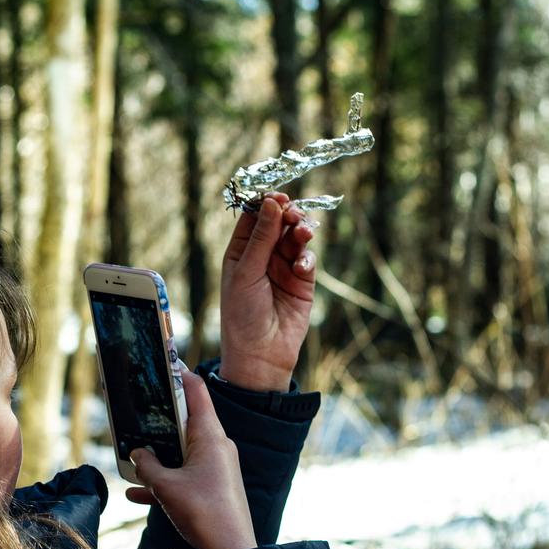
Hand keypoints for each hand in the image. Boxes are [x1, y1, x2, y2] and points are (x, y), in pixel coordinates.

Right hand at [125, 368, 255, 548]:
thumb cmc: (204, 513)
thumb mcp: (166, 487)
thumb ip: (147, 466)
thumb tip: (138, 454)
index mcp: (210, 436)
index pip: (195, 392)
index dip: (178, 375)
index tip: (162, 362)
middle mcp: (217, 447)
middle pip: (184, 421)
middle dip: (158, 420)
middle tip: (135, 412)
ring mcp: (217, 467)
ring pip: (182, 450)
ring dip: (158, 455)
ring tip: (132, 457)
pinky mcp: (214, 487)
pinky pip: (185, 475)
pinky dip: (164, 480)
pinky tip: (138, 494)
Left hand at [220, 192, 316, 391]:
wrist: (260, 353)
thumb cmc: (242, 315)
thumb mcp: (246, 272)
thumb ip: (261, 237)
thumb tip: (271, 202)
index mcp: (240, 251)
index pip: (254, 218)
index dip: (265, 203)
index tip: (276, 195)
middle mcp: (262, 256)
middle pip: (278, 222)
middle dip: (287, 214)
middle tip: (292, 212)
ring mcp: (283, 267)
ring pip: (295, 237)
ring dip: (300, 231)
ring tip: (302, 232)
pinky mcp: (303, 282)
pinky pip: (307, 259)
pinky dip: (307, 258)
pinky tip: (301, 268)